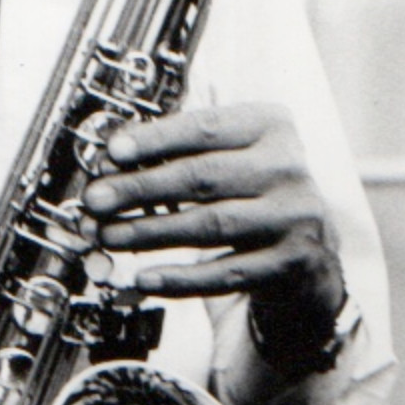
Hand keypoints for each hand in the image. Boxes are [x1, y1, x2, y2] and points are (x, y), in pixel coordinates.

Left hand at [80, 102, 344, 329]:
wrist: (309, 249)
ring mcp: (294, 217)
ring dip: (150, 232)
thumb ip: (177, 153)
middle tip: (96, 199)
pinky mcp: (291, 262)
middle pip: (202, 177)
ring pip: (210, 225)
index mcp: (270, 126)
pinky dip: (180, 278)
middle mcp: (288, 168)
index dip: (155, 139)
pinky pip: (225, 273)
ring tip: (108, 235)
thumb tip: (111, 162)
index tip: (113, 152)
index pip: (205, 128)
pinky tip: (146, 278)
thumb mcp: (227, 157)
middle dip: (141, 188)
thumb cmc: (251, 193)